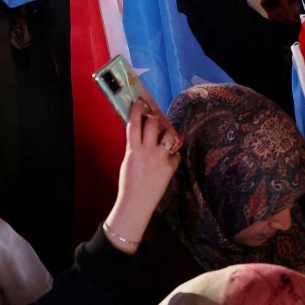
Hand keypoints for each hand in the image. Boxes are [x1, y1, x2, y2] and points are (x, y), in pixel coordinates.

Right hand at [103, 97, 180, 252]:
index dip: (137, 109)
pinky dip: (173, 154)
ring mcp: (160, 159)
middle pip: (153, 124)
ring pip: (169, 135)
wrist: (136, 203)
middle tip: (153, 118)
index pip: (134, 123)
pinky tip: (168, 158)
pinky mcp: (170, 167)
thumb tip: (142, 132)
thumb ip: (135, 146)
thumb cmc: (129, 183)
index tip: (140, 101)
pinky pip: (176, 153)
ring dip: (167, 133)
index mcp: (133, 150)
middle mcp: (148, 151)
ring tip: (165, 136)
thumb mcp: (128, 160)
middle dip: (154, 118)